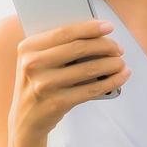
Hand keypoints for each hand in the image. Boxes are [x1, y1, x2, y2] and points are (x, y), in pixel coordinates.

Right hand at [9, 19, 129, 146]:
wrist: (25, 119)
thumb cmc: (38, 84)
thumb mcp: (37, 62)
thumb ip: (57, 46)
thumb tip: (96, 33)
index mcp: (28, 47)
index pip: (64, 32)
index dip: (90, 28)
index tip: (109, 27)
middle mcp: (33, 65)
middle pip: (79, 48)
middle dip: (105, 46)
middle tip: (118, 48)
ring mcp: (44, 85)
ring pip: (89, 69)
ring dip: (112, 64)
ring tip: (121, 62)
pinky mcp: (57, 103)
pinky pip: (91, 89)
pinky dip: (111, 82)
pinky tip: (121, 77)